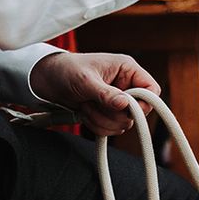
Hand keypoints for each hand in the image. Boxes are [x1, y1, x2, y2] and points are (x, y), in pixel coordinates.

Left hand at [29, 52, 159, 135]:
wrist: (47, 79)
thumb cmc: (66, 70)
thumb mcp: (85, 80)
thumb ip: (106, 93)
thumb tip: (125, 104)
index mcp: (127, 70)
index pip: (151, 90)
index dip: (143, 103)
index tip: (126, 108)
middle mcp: (125, 86)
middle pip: (137, 112)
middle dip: (113, 114)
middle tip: (94, 104)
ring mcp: (117, 101)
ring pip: (123, 124)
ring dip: (101, 120)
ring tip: (86, 105)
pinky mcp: (107, 113)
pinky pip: (111, 129)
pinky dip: (96, 126)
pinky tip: (84, 112)